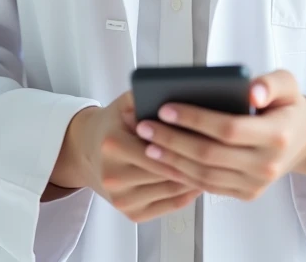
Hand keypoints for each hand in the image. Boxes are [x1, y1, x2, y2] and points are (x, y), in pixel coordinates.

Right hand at [47, 91, 202, 221]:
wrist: (86, 150)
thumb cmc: (113, 124)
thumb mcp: (125, 102)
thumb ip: (147, 95)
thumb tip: (178, 93)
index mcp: (113, 144)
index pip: (157, 148)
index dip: (185, 144)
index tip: (209, 138)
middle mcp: (113, 176)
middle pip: (166, 172)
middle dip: (194, 162)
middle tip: (219, 154)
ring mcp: (121, 199)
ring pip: (170, 191)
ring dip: (194, 179)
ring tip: (215, 165)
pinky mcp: (130, 214)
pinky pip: (167, 206)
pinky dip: (186, 194)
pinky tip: (199, 181)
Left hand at [132, 69, 305, 201]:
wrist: (302, 140)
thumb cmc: (287, 106)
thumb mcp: (288, 84)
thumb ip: (271, 83)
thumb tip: (252, 91)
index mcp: (278, 134)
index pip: (228, 128)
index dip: (195, 119)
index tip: (165, 107)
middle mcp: (268, 164)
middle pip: (210, 155)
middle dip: (173, 140)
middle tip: (145, 126)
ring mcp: (256, 184)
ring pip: (205, 175)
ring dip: (172, 160)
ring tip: (147, 144)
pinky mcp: (246, 194)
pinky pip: (208, 186)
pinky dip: (182, 174)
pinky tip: (163, 160)